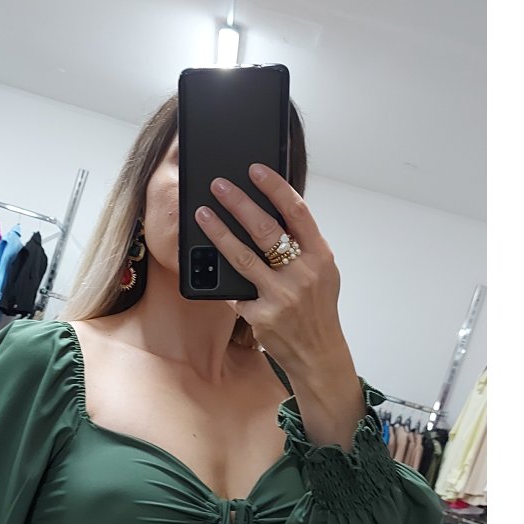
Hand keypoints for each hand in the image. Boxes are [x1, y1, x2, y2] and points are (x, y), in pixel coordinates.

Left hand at [196, 164, 342, 373]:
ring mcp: (281, 295)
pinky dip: (223, 278)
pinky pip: (236, 290)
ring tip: (202, 214)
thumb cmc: (317, 309)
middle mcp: (302, 273)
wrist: (318, 353)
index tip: (255, 169)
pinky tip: (208, 263)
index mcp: (319, 256)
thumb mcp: (322, 272)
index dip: (275, 187)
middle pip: (265, 229)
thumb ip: (302, 245)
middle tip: (218, 185)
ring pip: (242, 257)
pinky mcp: (262, 315)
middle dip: (238, 202)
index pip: (297, 212)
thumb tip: (273, 212)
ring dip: (218, 232)